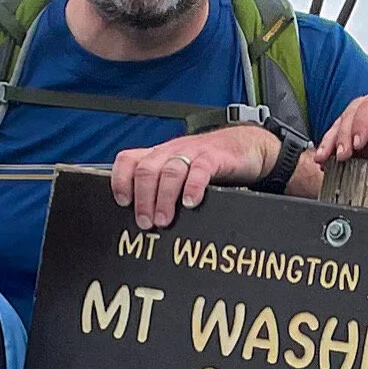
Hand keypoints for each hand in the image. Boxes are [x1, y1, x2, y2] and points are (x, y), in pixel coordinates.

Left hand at [111, 128, 278, 230]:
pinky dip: (192, 187)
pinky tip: (190, 202)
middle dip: (142, 199)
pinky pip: (199, 170)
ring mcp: (192, 153)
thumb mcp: (181, 173)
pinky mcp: (214, 157)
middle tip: (146, 223)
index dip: (121, 180)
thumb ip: (162, 187)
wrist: (246, 146)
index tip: (123, 203)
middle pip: (146, 170)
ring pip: (169, 171)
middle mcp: (172, 151)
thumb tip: (144, 217)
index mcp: (160, 155)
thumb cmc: (211, 164)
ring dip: (163, 198)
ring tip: (164, 220)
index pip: (128, 160)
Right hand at [312, 86, 367, 182]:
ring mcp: (366, 122)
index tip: (357, 142)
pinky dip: (330, 149)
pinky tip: (323, 160)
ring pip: (341, 124)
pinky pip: (340, 140)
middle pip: (351, 113)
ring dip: (330, 141)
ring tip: (323, 158)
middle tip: (341, 154)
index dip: (360, 122)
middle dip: (343, 134)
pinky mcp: (359, 139)